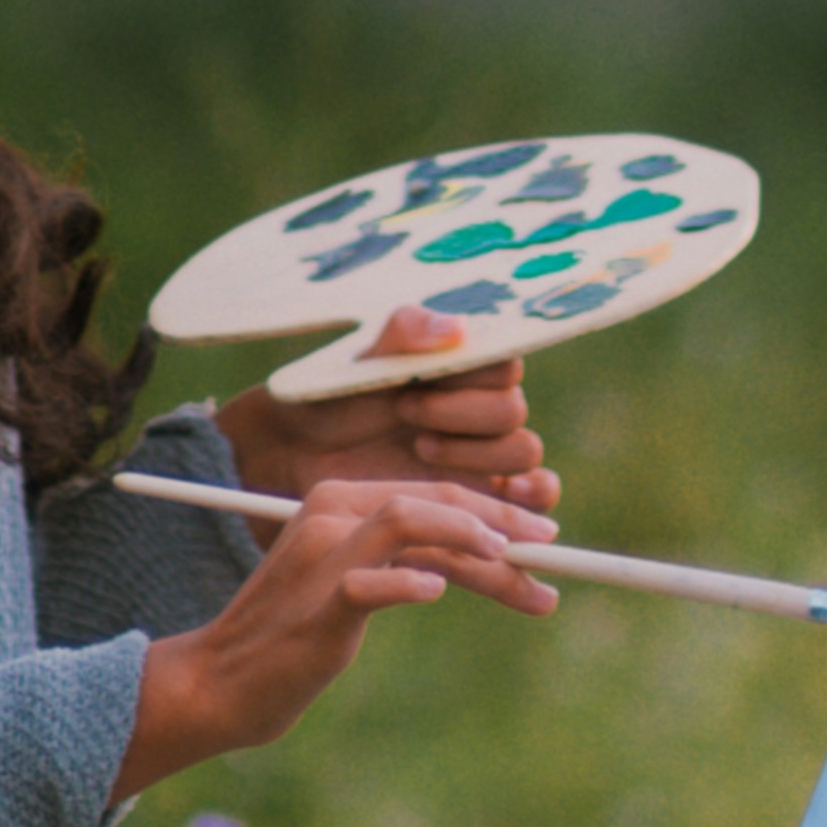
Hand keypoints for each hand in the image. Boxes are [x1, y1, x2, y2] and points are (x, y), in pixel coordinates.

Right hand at [118, 469, 555, 800]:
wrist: (223, 680)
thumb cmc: (298, 636)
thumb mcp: (359, 587)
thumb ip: (408, 563)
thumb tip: (490, 560)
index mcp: (339, 501)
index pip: (433, 490)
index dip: (496, 509)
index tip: (543, 535)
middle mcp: (331, 513)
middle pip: (434, 500)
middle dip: (503, 523)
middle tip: (551, 549)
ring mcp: (322, 554)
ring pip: (412, 522)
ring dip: (475, 542)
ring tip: (518, 568)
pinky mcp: (318, 604)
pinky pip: (371, 582)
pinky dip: (410, 583)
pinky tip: (439, 594)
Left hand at [217, 304, 559, 527]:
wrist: (293, 455)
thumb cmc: (326, 398)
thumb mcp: (357, 360)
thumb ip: (403, 335)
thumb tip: (456, 328)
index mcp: (461, 366)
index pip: (504, 364)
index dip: (466, 380)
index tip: (412, 388)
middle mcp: (480, 408)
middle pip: (512, 412)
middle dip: (461, 417)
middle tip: (408, 421)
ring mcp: (484, 454)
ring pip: (524, 453)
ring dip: (478, 456)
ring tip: (421, 450)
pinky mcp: (480, 498)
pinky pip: (532, 497)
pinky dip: (529, 497)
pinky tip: (494, 496)